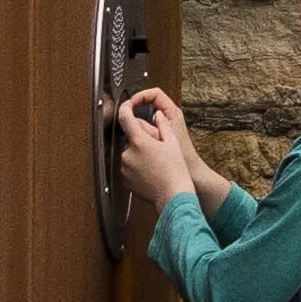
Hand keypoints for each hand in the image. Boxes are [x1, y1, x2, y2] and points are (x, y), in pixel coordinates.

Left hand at [107, 88, 198, 204]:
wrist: (173, 196)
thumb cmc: (175, 171)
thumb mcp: (172, 142)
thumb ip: (163, 125)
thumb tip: (157, 115)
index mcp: (139, 141)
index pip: (125, 116)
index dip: (125, 107)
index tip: (128, 105)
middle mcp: (128, 153)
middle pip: (130, 138)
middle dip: (141, 140)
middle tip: (156, 148)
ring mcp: (125, 167)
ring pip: (129, 153)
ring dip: (138, 154)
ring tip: (155, 163)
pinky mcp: (125, 179)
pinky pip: (128, 167)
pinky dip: (136, 166)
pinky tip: (150, 172)